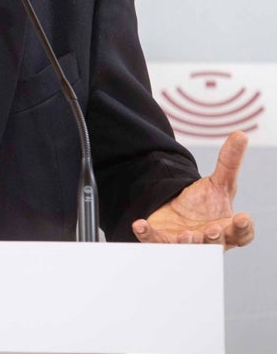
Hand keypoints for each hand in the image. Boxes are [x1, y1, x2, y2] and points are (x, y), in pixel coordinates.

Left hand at [132, 130, 253, 249]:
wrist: (179, 214)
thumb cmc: (206, 204)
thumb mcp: (219, 182)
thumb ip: (230, 161)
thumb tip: (240, 134)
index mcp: (228, 228)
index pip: (242, 232)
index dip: (244, 227)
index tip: (244, 217)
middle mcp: (209, 240)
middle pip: (216, 243)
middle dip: (214, 238)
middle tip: (211, 231)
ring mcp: (186, 243)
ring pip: (188, 248)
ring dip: (187, 243)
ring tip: (185, 235)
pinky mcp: (163, 240)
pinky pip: (154, 240)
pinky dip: (147, 234)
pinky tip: (140, 224)